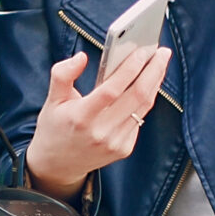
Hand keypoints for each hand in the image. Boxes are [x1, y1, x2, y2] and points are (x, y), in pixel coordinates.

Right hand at [25, 43, 170, 197]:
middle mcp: (101, 132)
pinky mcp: (124, 148)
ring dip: (155, 82)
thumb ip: (62, 74)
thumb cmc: (55, 127)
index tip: (142, 51)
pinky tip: (148, 84)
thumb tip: (82, 57)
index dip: (130, 69)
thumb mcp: (52, 99)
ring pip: (143, 107)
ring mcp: (115, 143)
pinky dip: (146, 98)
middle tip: (162, 52)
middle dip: (153, 71)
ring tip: (160, 63)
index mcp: (81, 117)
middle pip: (137, 97)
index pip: (112, 90)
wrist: (57, 164)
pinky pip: (139, 118)